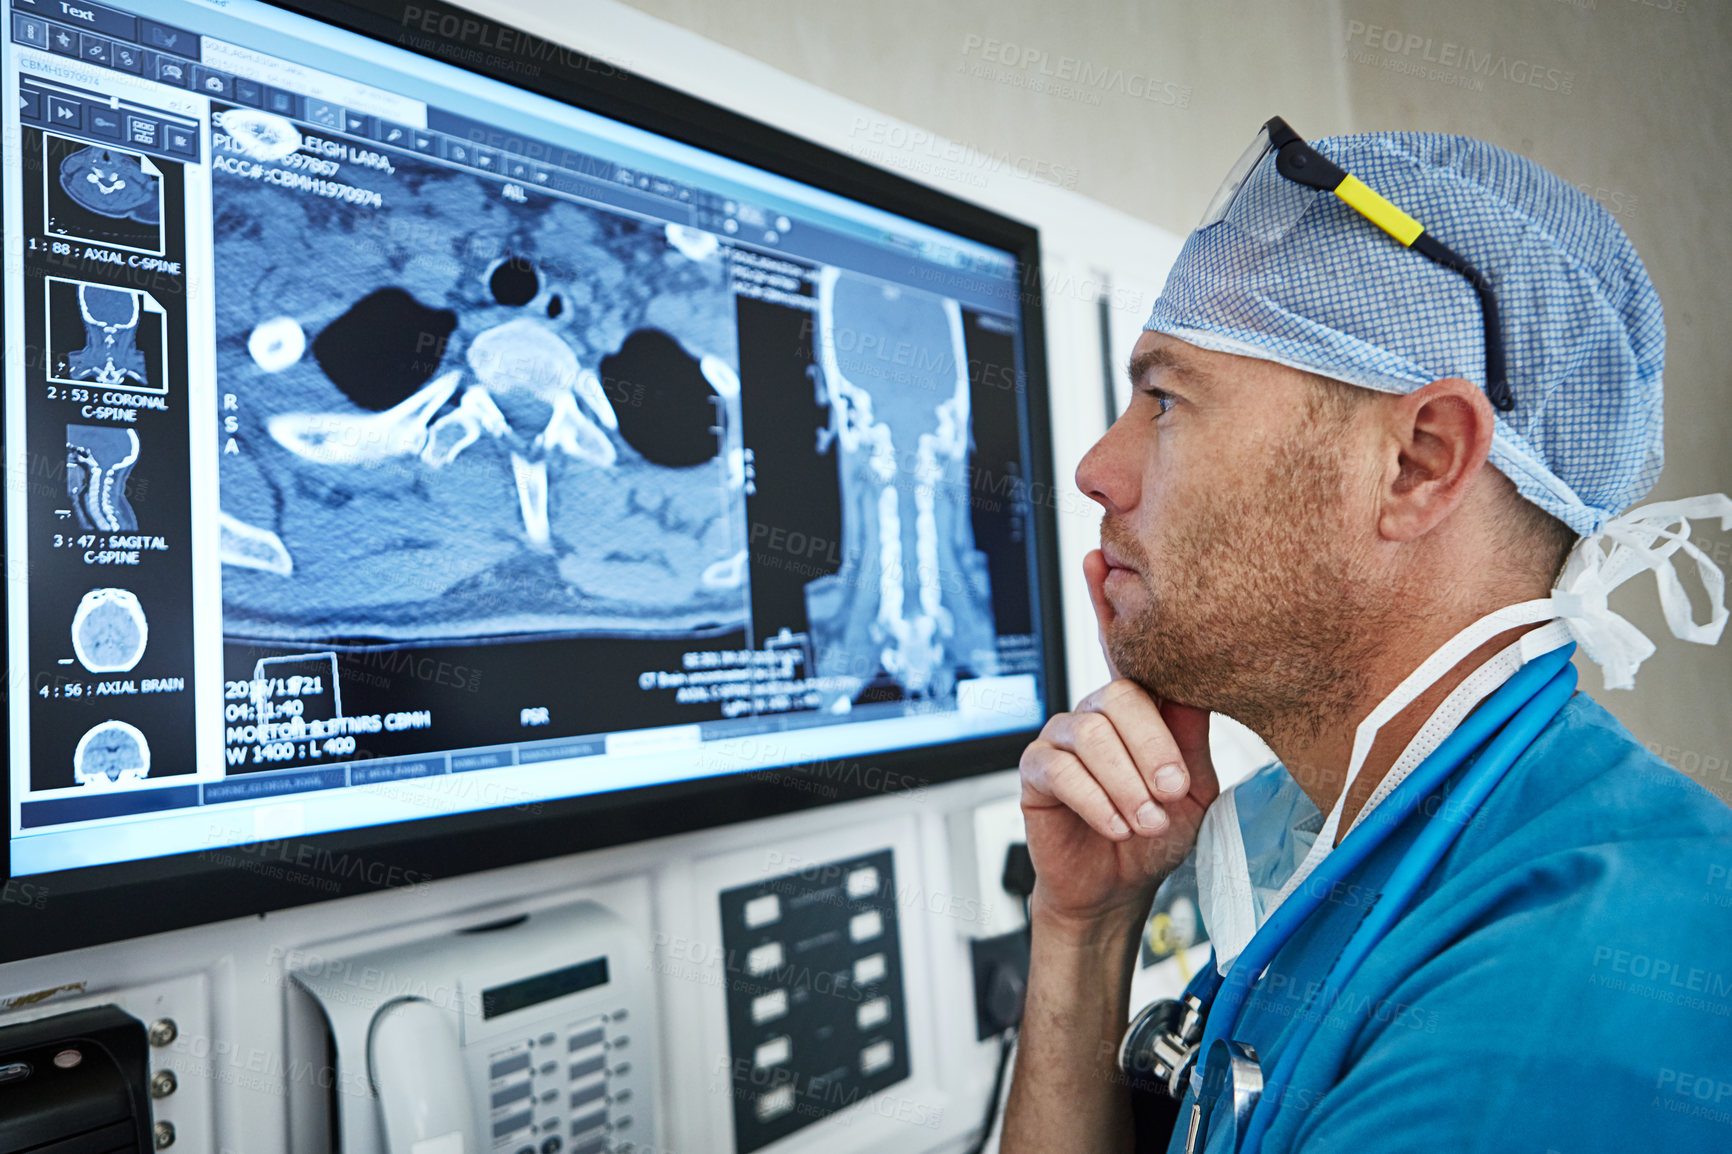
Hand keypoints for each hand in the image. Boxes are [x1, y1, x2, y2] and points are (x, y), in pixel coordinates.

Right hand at [1018, 549, 1219, 928]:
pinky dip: (1097, 801)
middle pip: (1119, 697)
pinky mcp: (1037, 771)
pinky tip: (1115, 823)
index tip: (1100, 560)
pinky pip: (1062, 770)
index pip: (1123, 647)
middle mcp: (1097, 713)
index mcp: (1136, 708)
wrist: (1120, 888)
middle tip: (1172, 793)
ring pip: (1093, 736)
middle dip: (1152, 748)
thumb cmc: (1156, 834)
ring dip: (1128, 784)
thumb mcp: (1195, 785)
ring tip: (1147, 819)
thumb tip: (1197, 685)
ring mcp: (1063, 738)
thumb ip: (1190, 734)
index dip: (1107, 602)